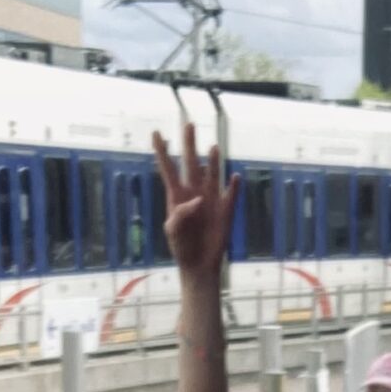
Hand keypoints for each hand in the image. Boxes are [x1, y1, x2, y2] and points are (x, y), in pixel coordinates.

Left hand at [153, 123, 237, 276]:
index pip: (169, 169)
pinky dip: (234, 186)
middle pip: (191, 164)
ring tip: (212, 147)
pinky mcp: (226, 211)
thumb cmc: (182, 249)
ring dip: (212, 161)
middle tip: (188, 125)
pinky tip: (235, 176)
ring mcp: (211, 200)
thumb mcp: (173, 232)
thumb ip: (180, 214)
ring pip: (212, 174)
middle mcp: (194, 193)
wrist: (199, 266)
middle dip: (189, 145)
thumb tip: (197, 199)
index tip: (156, 133)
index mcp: (177, 197)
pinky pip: (231, 195)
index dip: (162, 152)